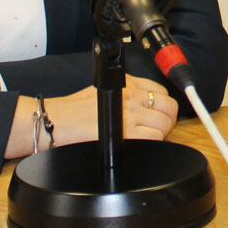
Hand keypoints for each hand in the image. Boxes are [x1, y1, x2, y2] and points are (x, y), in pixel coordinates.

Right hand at [43, 77, 179, 147]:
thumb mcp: (105, 90)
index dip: (162, 106)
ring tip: (145, 137)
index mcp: (128, 83)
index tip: (157, 115)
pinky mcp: (127, 133)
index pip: (161, 92)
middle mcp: (132, 96)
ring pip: (164, 124)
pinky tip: (139, 144)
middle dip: (167, 120)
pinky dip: (152, 143)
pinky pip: (154, 138)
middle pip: (169, 107)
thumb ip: (127, 94)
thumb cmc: (75, 110)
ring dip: (160, 134)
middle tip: (156, 129)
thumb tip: (145, 104)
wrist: (58, 122)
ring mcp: (131, 114)